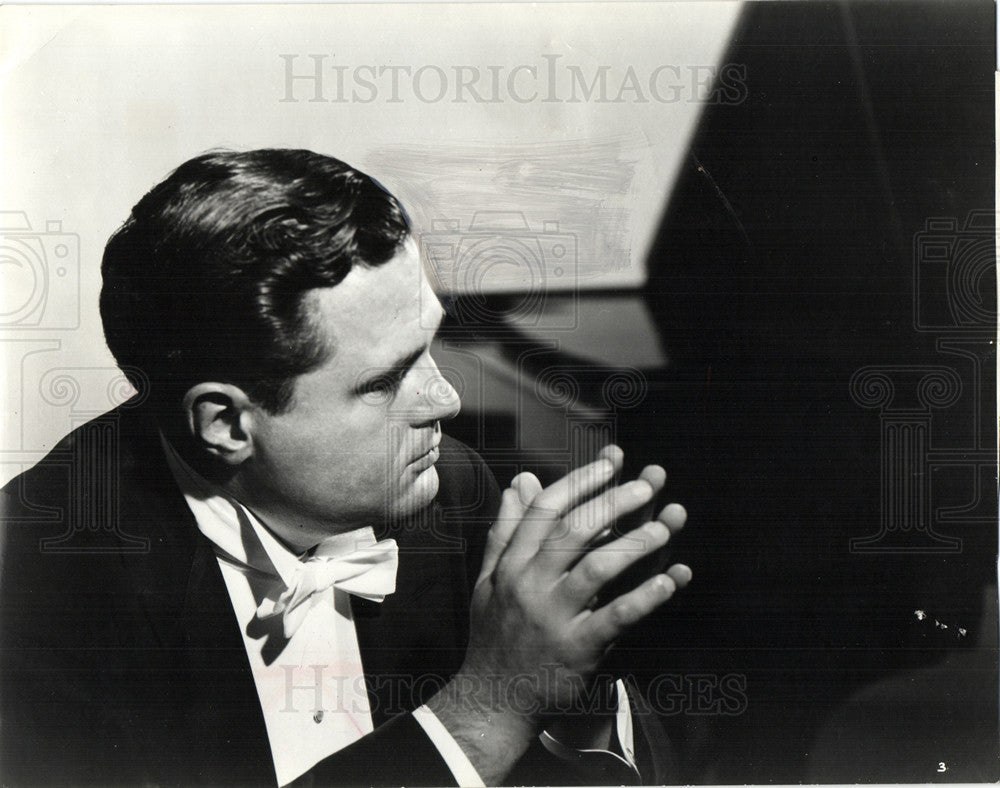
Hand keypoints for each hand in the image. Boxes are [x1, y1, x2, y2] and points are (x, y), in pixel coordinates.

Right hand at [427, 446, 690, 781]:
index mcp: (512, 563)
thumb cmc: (495, 634)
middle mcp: (530, 584)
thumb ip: (507, 527)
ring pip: (597, 568)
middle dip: (614, 502)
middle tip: (648, 483)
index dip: (580, 481)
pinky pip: (615, 617)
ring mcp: (553, 617)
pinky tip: (671, 579)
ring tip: (668, 524)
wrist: (493, 699)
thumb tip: (520, 481)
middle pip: (574, 530)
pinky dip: (645, 597)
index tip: (611, 462)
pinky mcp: (577, 649)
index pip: (546, 509)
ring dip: (636, 543)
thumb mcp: (490, 577)